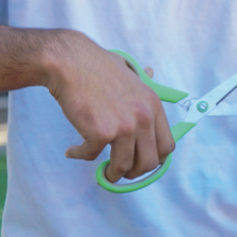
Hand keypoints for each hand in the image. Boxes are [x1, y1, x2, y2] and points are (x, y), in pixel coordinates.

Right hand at [41, 31, 174, 181]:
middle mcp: (143, 118)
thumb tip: (152, 72)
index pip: (166, 146)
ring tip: (103, 171)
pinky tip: (73, 150)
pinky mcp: (100, 133)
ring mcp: (123, 127)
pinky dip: (80, 155)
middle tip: (121, 170)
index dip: (154, 160)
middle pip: (148, 163)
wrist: (70, 62)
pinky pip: (91, 156)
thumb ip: (142, 79)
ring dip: (112, 174)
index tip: (140, 162)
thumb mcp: (128, 71)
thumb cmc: (96, 65)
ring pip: (123, 166)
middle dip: (134, 173)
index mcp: (153, 105)